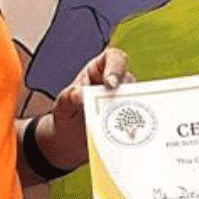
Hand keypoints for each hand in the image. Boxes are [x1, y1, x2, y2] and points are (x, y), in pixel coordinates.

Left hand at [48, 48, 133, 168]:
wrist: (70, 140)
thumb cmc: (67, 115)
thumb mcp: (62, 106)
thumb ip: (67, 98)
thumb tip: (80, 95)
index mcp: (99, 70)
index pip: (114, 58)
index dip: (116, 67)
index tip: (110, 83)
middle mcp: (116, 82)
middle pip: (129, 80)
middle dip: (125, 93)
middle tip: (115, 108)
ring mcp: (124, 100)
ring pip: (136, 99)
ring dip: (129, 110)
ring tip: (118, 125)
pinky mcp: (129, 118)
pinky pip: (136, 118)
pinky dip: (133, 125)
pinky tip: (125, 135)